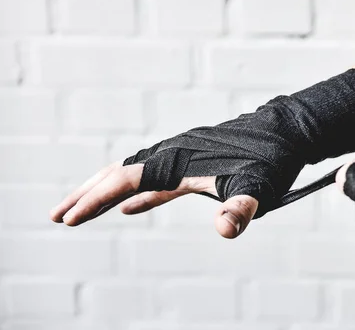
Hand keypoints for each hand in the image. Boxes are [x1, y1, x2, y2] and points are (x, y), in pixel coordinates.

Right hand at [50, 69, 354, 238]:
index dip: (93, 200)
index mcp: (177, 160)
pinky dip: (138, 195)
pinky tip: (131, 206)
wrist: (290, 130)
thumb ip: (241, 208)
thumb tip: (225, 229)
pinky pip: (156, 181)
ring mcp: (183, 157)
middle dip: (87, 195)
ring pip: (134, 175)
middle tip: (58, 216)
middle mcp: (173, 154)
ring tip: (84, 210)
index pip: (123, 181)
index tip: (67, 218)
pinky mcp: (195, 163)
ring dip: (107, 193)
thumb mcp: (259, 187)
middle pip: (118, 174)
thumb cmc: (274, 158)